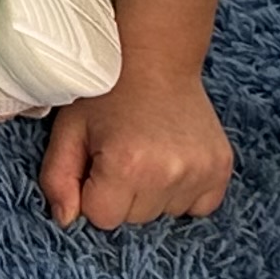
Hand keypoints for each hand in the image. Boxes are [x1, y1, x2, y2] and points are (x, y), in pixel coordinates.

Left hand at [41, 57, 235, 228]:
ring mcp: (201, 172)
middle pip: (135, 219)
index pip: (102, 218)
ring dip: (153, 193)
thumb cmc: (106, 91)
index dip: (93, 192)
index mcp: (126, 164)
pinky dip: (182, 192)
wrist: (155, 57)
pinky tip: (171, 160)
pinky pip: (198, 208)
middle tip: (122, 151)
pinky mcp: (221, 169)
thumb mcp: (68, 128)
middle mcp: (169, 173)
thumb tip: (66, 220)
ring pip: (165, 214)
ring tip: (148, 151)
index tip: (98, 160)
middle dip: (122, 194)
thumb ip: (57, 178)